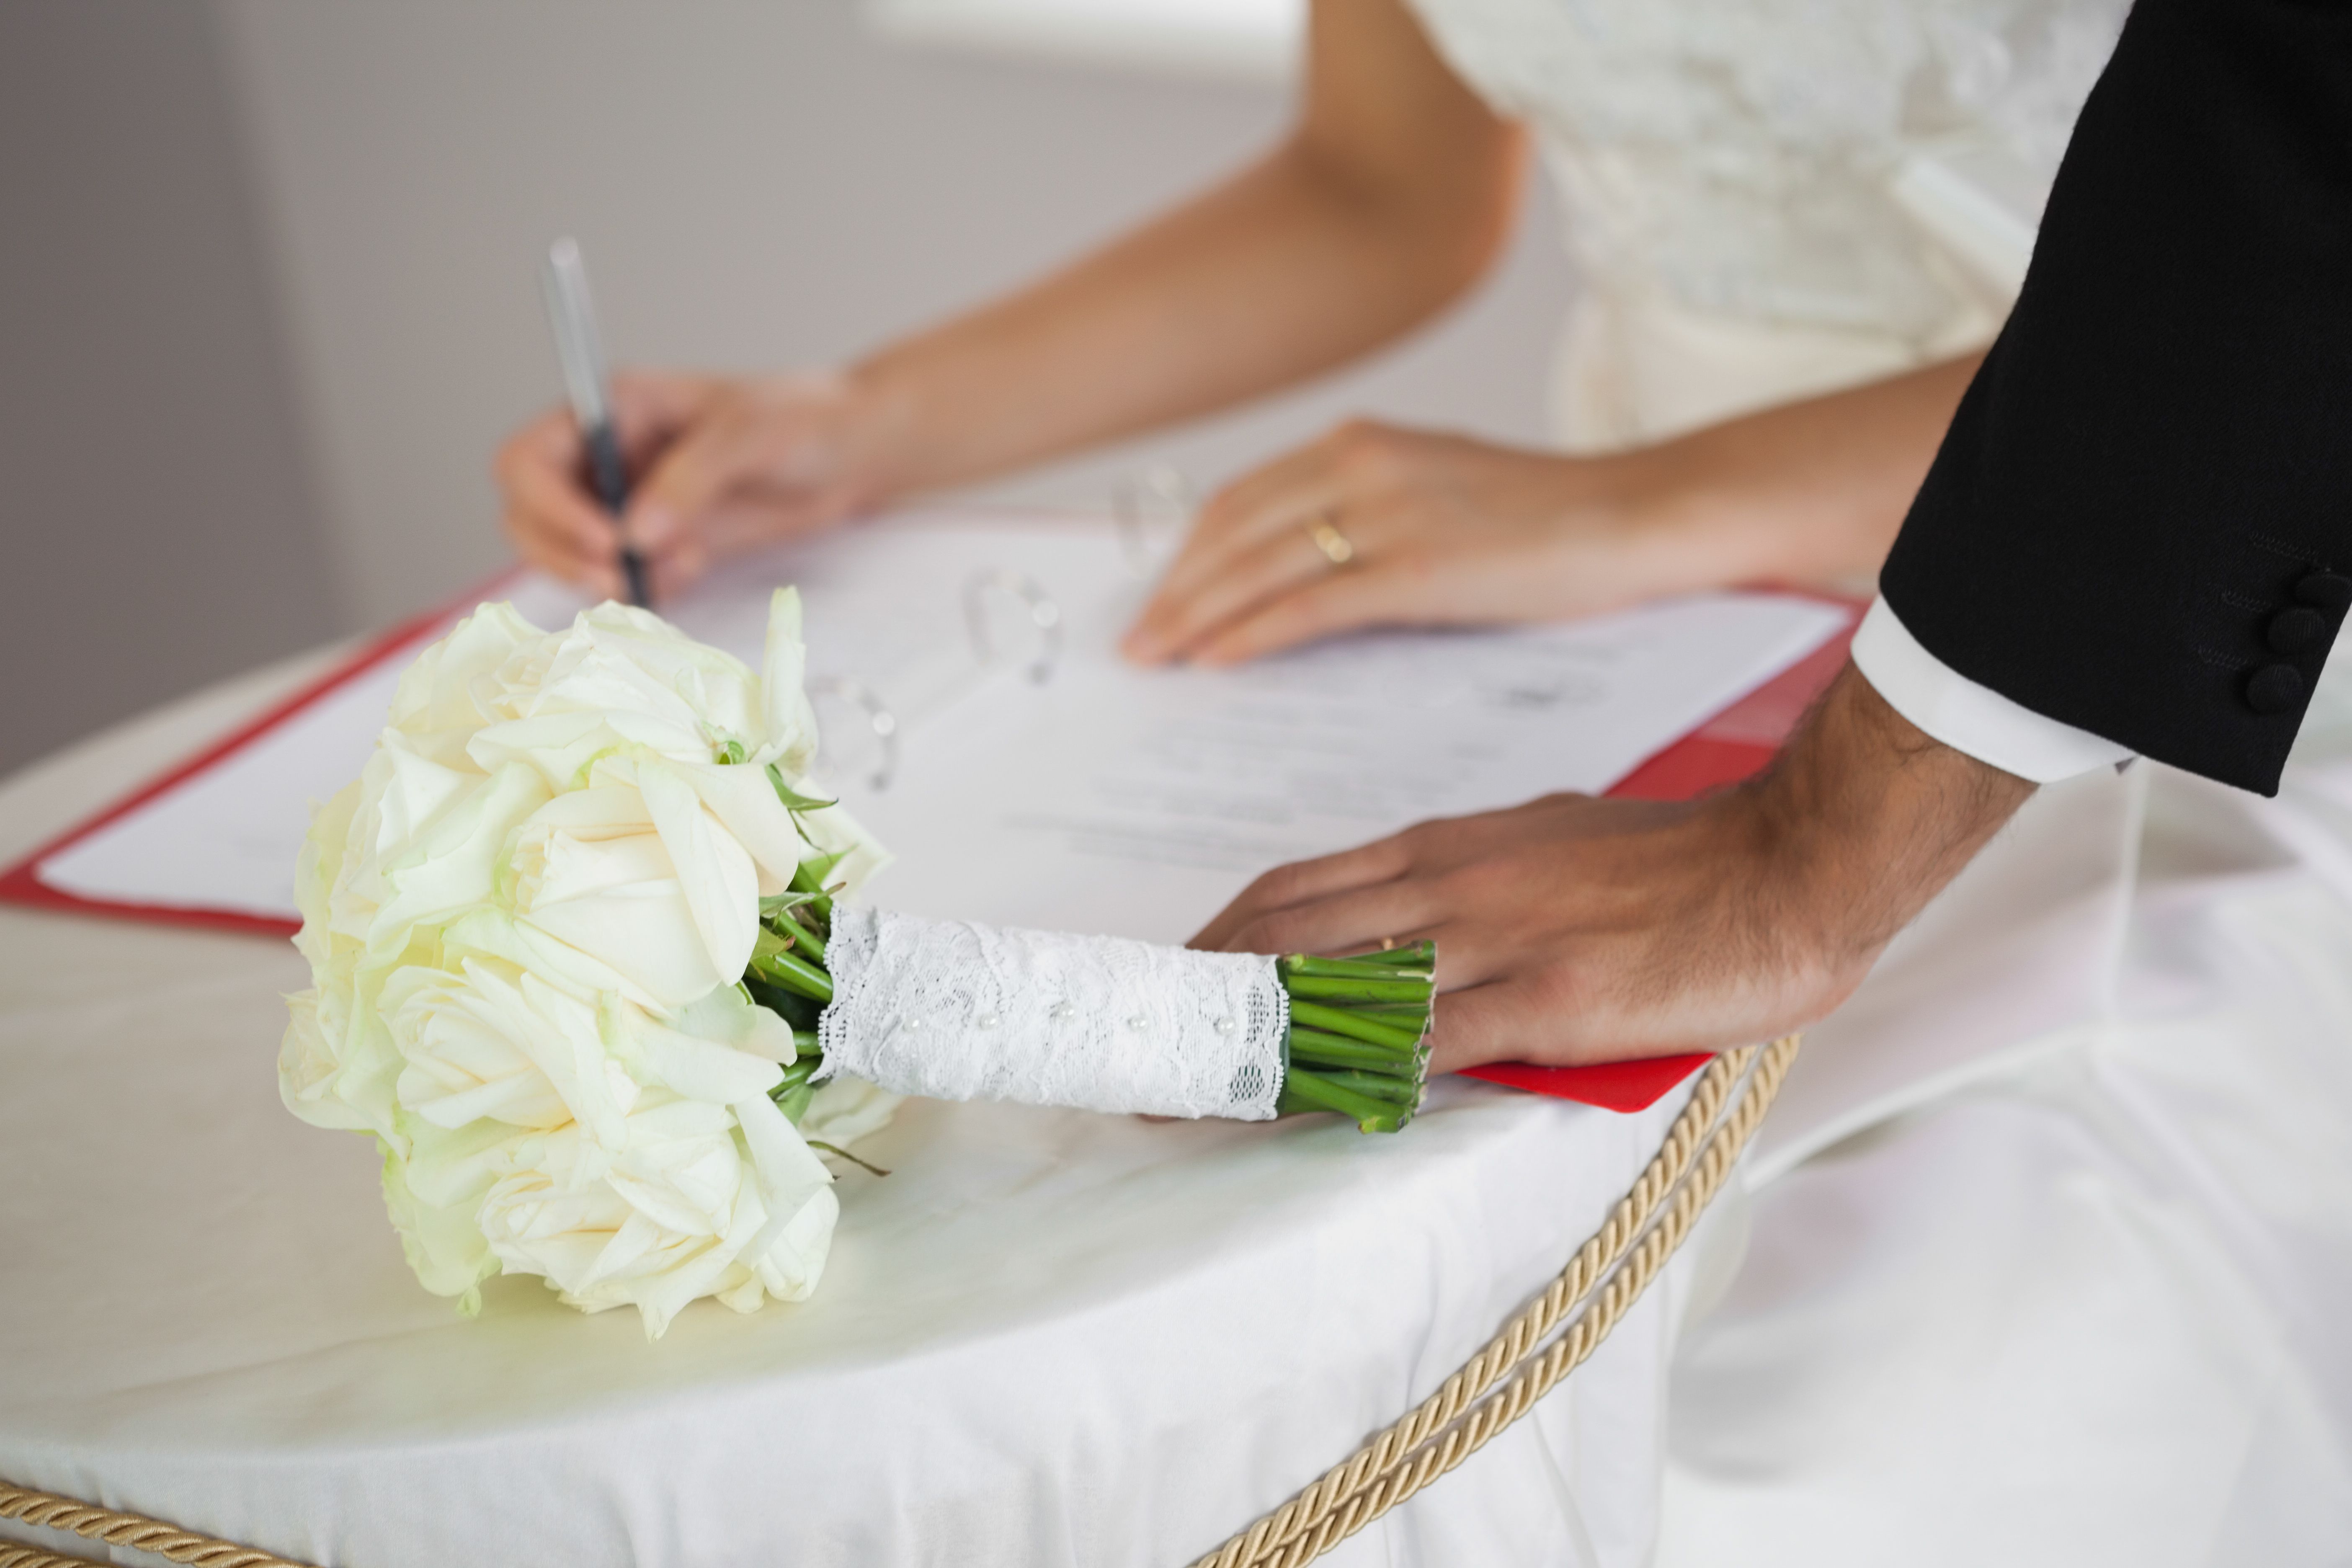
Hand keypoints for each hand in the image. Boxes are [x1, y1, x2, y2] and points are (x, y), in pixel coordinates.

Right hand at [495, 370, 885, 600]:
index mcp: (611, 411)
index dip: (548, 506)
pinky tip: (692, 569)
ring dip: (605, 576)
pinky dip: (643, 589)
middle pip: (527, 515)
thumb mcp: (749, 434)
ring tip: (680, 565)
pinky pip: (617, 579)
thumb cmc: (803, 420)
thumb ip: (690, 477)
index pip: (528, 459)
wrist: (849, 455)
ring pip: (565, 554)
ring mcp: (626, 503)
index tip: (606, 540)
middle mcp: (606, 457)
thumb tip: (634, 531)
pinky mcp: (657, 543)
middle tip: (624, 576)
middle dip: (565, 554)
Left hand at [1120, 419, 1717, 666]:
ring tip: (1157, 659)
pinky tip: (1216, 660)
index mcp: (1363, 443)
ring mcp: (1390, 513)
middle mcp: (1363, 464)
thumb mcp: (1438, 492)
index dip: (1189, 554)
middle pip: (1234, 532)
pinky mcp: (1419, 567)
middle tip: (1137, 642)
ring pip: (1259, 568)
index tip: (1158, 596)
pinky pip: (1310, 605)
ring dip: (1196, 616)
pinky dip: (1252, 633)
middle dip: (1176, 591)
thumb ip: (1367, 514)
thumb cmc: (1547, 519)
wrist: (1637, 515)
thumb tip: (1303, 569)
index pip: (1243, 500)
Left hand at [1191, 668, 2035, 1069]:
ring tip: (1184, 1096)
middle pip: (1283, 935)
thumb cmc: (1682, 862)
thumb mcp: (1553, 845)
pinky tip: (1294, 1109)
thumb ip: (1483, 881)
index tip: (1171, 987)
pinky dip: (1343, 1077)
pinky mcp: (1542, 1001)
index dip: (1218, 941)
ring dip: (1249, 1045)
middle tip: (1145, 1053)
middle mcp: (1446, 886)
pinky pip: (1418, 1046)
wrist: (1787, 860)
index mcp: (1446, 849)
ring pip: (1331, 989)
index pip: (1294, 890)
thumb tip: (1433, 915)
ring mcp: (1490, 941)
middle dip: (1202, 997)